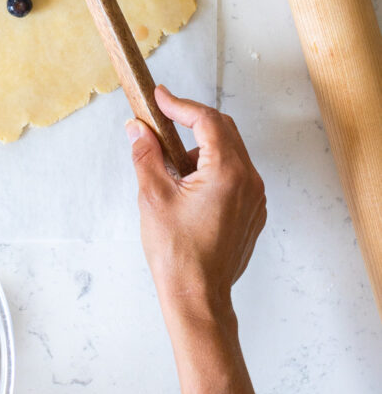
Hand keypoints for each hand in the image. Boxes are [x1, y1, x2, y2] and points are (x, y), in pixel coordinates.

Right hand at [126, 85, 266, 321]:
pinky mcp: (252, 212)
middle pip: (223, 130)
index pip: (205, 120)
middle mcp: (248, 180)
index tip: (159, 97)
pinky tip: (188, 181)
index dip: (180, 104)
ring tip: (170, 159)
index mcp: (227, 172)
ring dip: (202, 144)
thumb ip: (146, 154)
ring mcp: (255, 198)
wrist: (198, 297)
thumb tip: (137, 128)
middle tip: (163, 117)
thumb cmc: (177, 253)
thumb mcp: (153, 196)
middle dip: (192, 119)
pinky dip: (213, 166)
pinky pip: (236, 174)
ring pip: (231, 152)